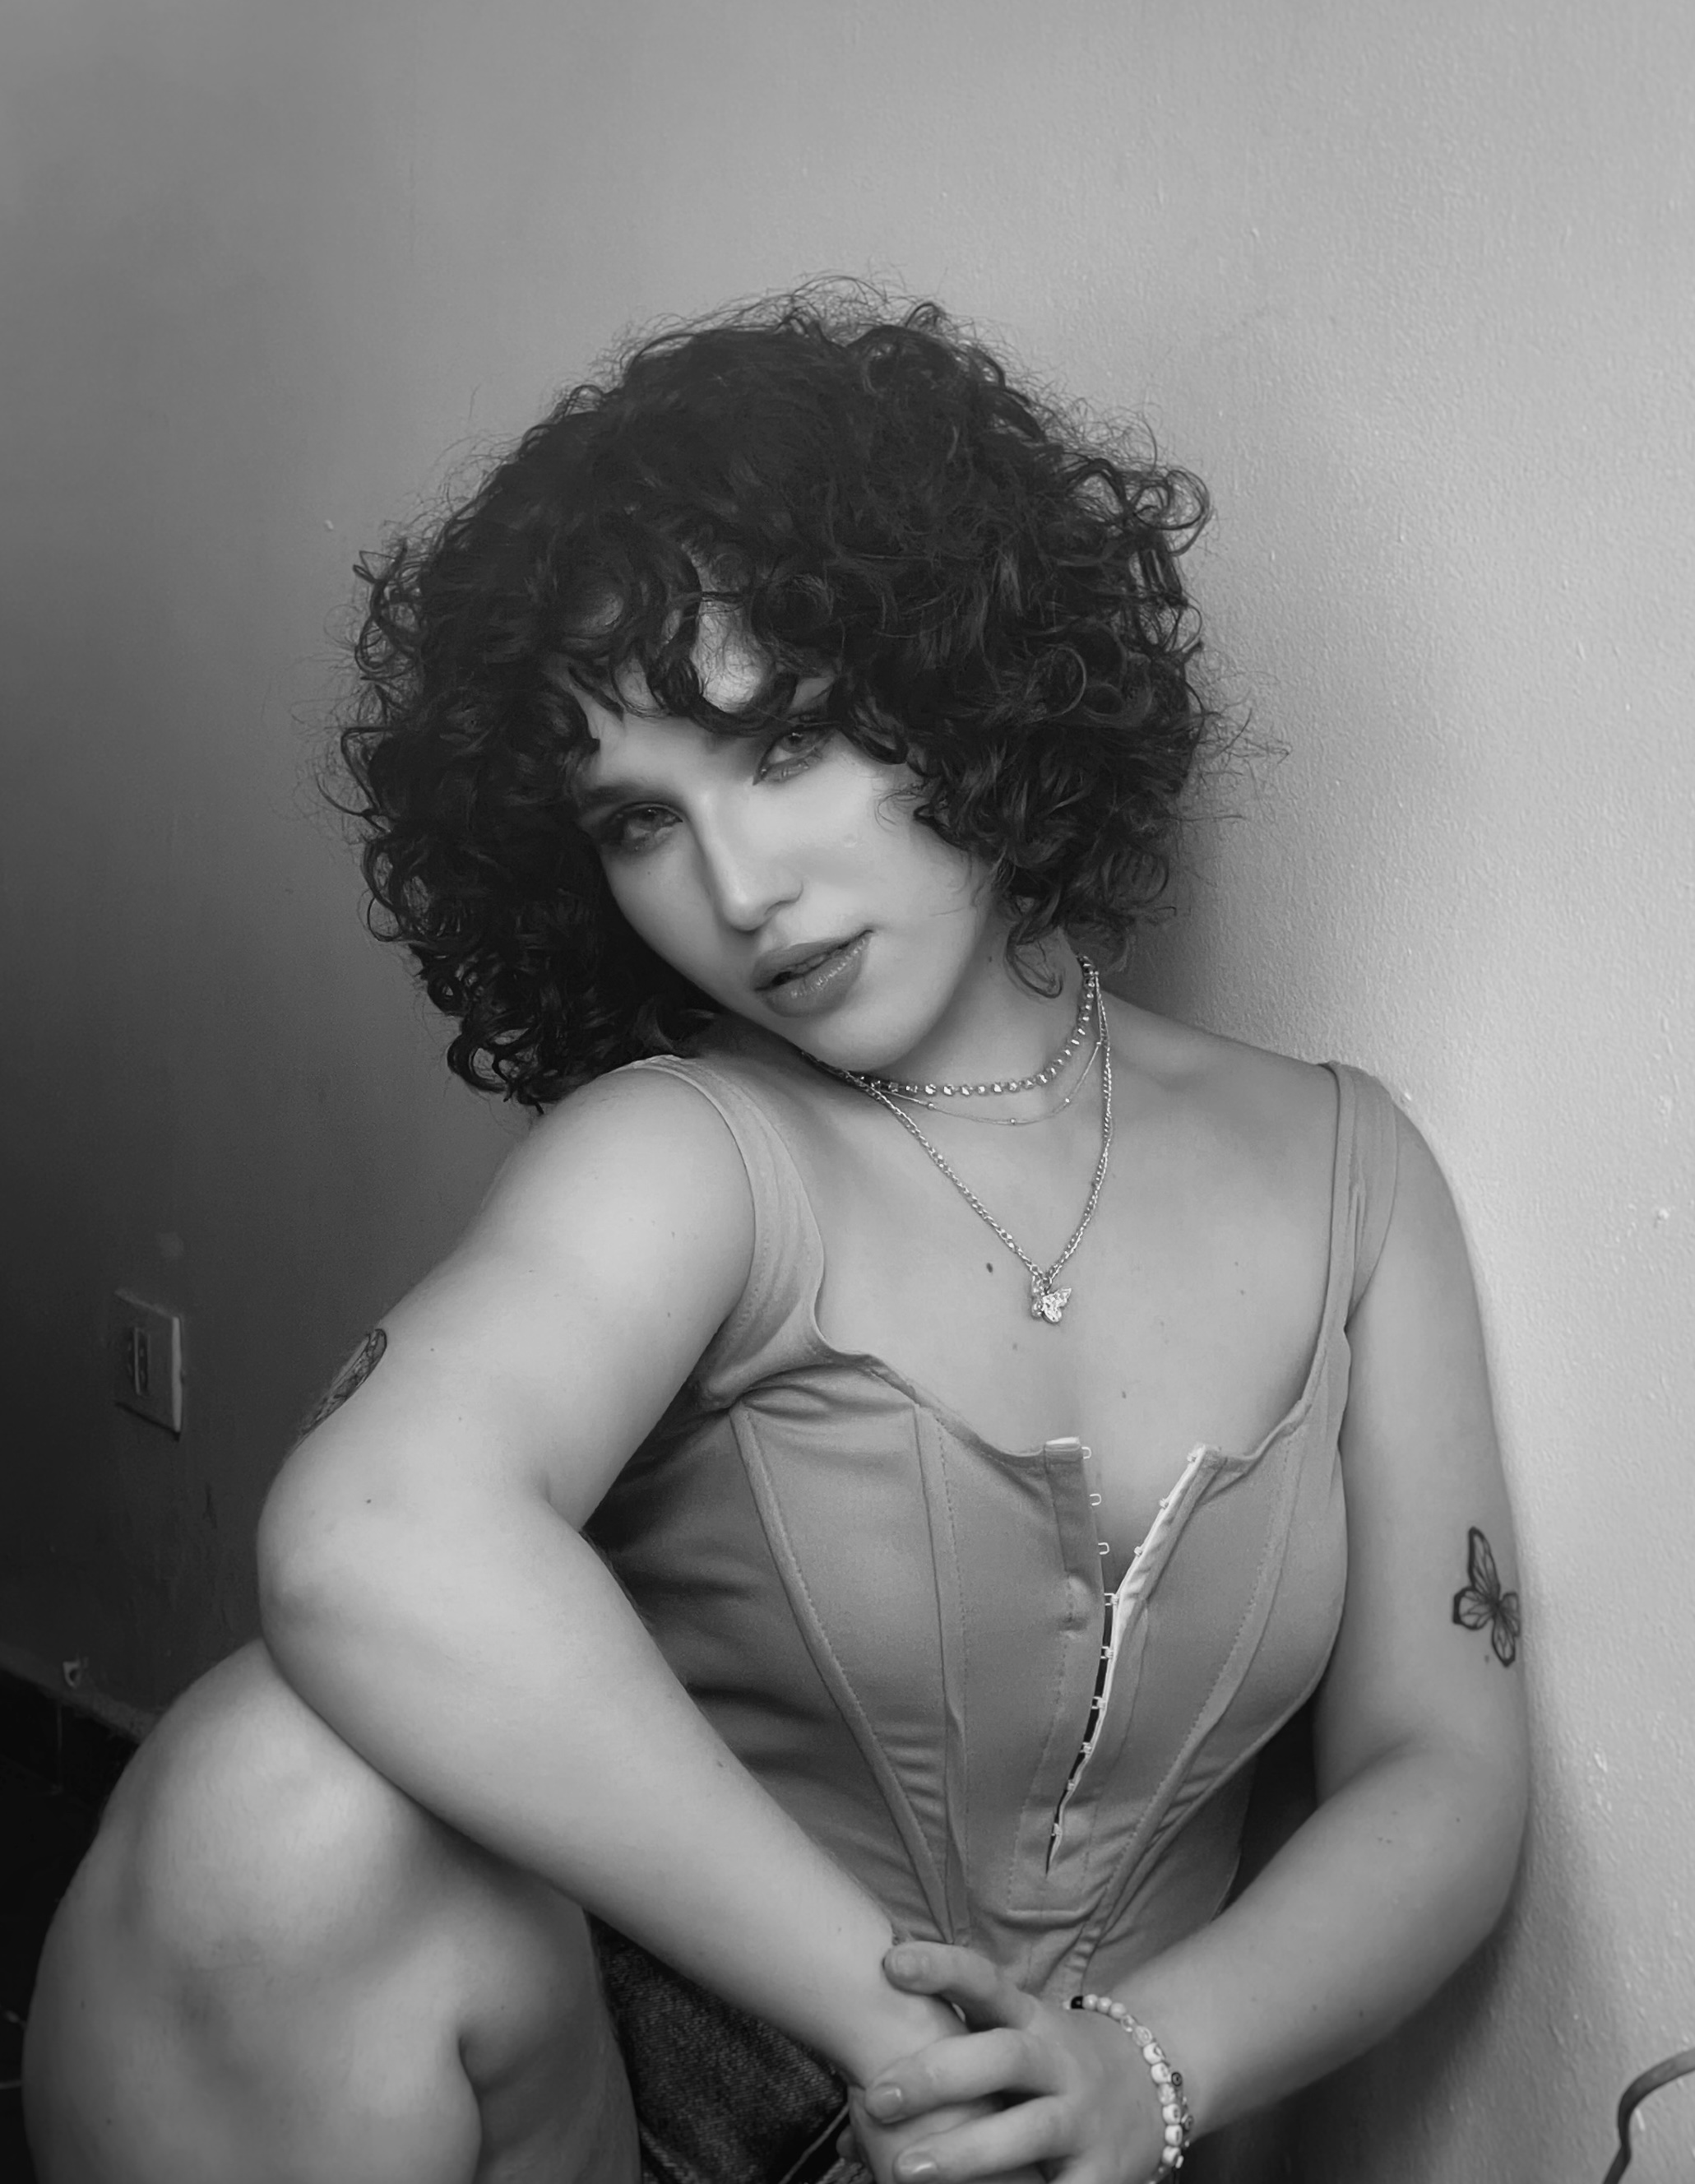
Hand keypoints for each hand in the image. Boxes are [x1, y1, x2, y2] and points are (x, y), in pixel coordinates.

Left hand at [853, 1941, 1169, 2182]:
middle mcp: (1058, 2059)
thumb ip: (937, 2067)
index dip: (942, 1967)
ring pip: (1027, 2128)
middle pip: (1001, 2055)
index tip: (889, 1962)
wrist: (1156, 2086)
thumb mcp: (1007, 2044)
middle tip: (878, 2097)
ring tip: (905, 2170)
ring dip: (966, 2150)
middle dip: (937, 2074)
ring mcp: (1084, 2115)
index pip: (984, 1981)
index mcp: (1029, 2019)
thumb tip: (849, 2132)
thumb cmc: (1050, 2066)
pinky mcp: (1104, 2169)